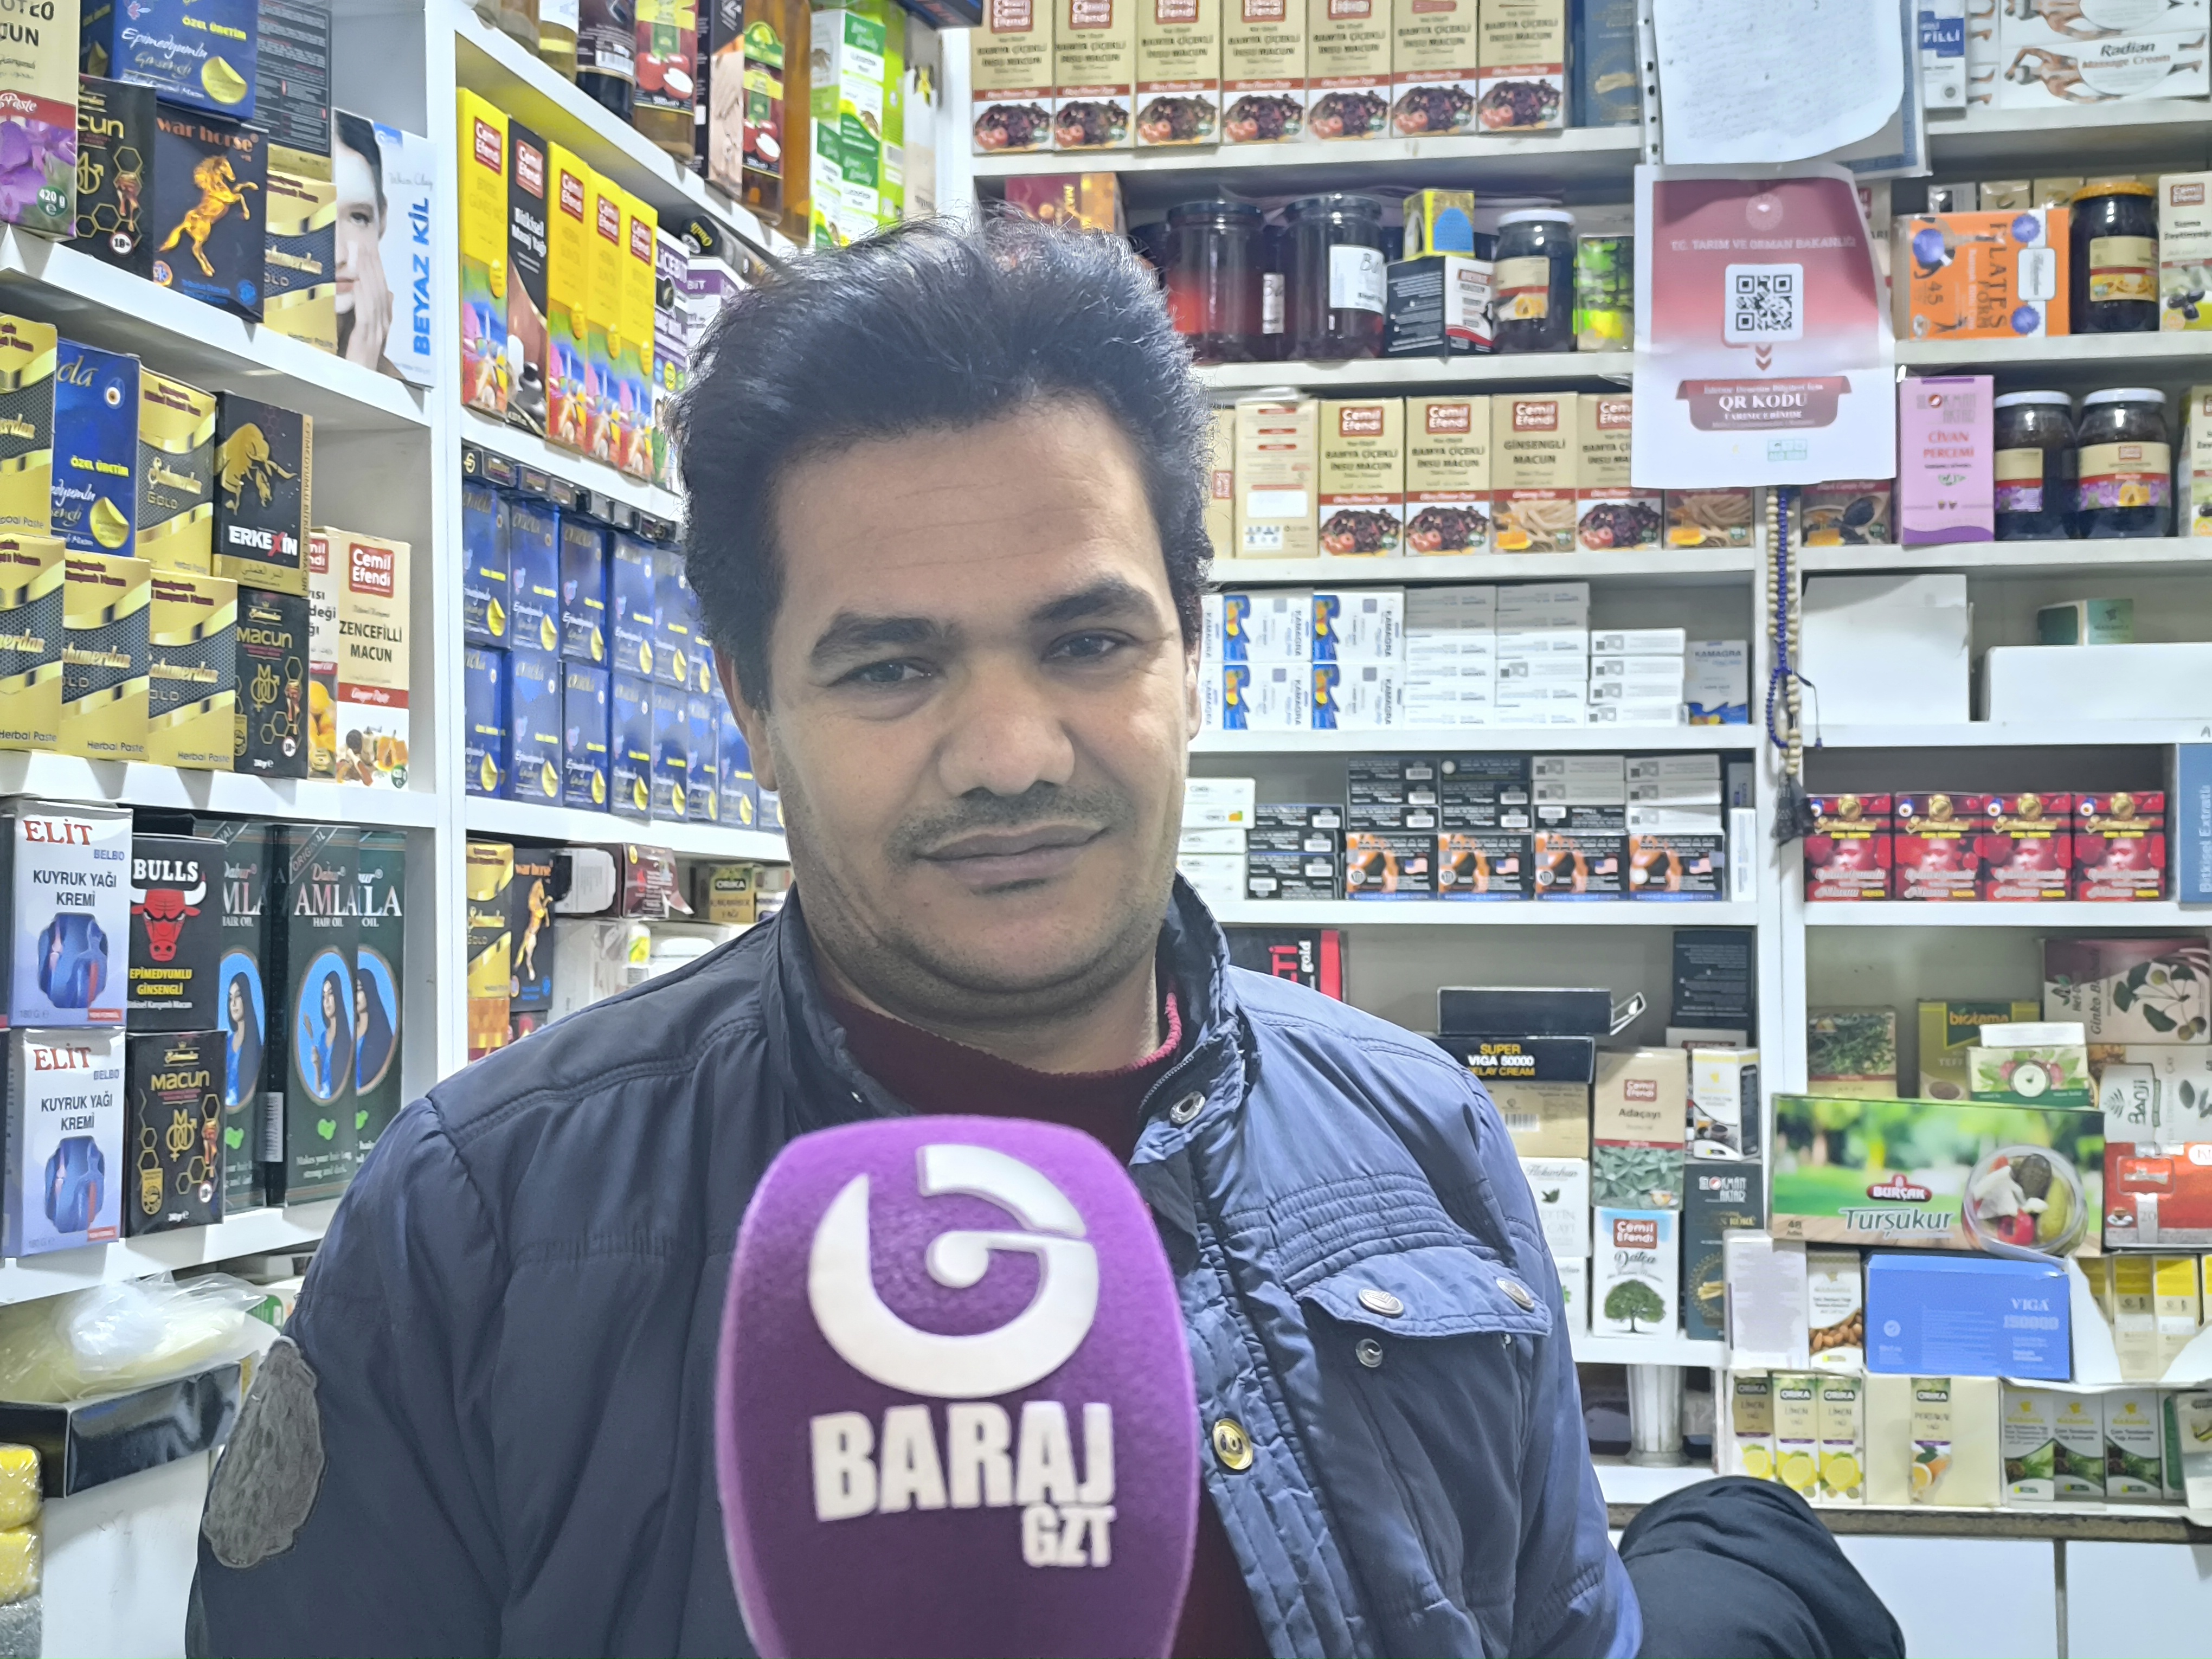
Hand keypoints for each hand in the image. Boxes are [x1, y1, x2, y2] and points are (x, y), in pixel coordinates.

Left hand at [344, 248, 393, 369]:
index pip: (380, 289)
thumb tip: (382, 296)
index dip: (374, 267)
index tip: (367, 246)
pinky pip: (365, 313)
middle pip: (379, 289)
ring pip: (374, 297)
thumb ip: (363, 316)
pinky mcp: (366, 342)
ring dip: (367, 272)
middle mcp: (381, 326)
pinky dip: (361, 294)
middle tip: (365, 240)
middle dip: (372, 264)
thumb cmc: (352, 363)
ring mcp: (375, 334)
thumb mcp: (356, 334)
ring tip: (361, 250)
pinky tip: (356, 279)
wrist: (354, 386)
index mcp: (380, 323)